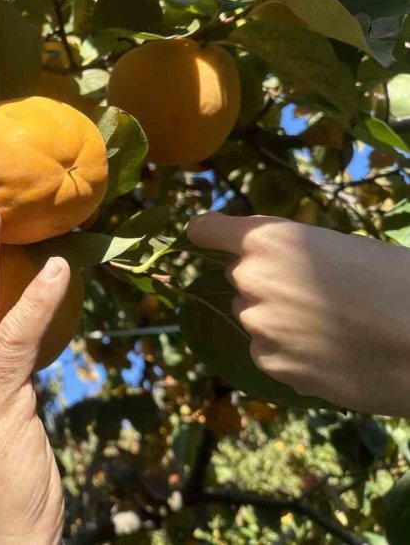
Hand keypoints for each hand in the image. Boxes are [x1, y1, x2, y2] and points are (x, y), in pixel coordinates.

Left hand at [187, 212, 409, 416]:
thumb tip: (264, 262)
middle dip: (265, 282)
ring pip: (254, 317)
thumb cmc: (398, 284)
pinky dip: (291, 353)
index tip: (206, 237)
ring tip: (334, 327)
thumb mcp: (342, 248)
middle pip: (240, 278)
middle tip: (317, 293)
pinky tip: (333, 353)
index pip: (206, 230)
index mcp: (267, 240)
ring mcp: (257, 326)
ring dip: (278, 319)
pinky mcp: (270, 365)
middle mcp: (250, 280)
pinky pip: (269, 352)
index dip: (208, 234)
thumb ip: (292, 252)